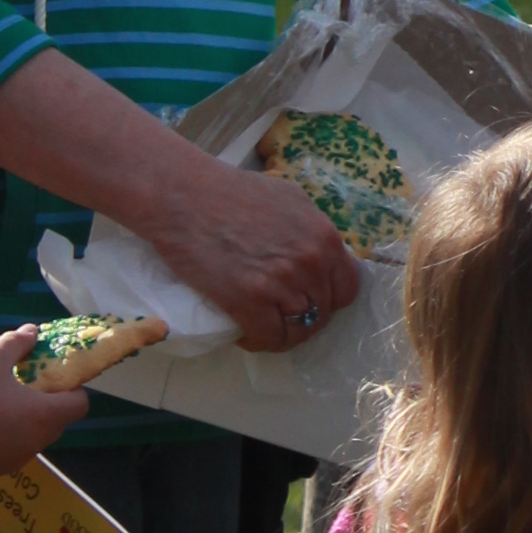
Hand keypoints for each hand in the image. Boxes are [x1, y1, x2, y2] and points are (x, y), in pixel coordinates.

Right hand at [0, 330, 95, 471]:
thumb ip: (18, 344)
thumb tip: (32, 332)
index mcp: (42, 417)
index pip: (79, 406)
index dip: (72, 388)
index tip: (53, 374)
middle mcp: (33, 445)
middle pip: (56, 423)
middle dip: (47, 402)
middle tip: (24, 382)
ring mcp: (11, 462)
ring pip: (31, 438)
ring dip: (25, 421)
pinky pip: (8, 451)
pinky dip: (3, 437)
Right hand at [137, 142, 364, 349]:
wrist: (183, 195)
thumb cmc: (231, 190)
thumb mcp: (288, 200)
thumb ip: (310, 231)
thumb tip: (319, 255)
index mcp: (324, 237)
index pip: (347, 288)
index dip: (330, 298)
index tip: (310, 299)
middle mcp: (310, 262)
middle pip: (323, 312)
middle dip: (305, 317)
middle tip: (280, 314)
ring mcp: (281, 284)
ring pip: (298, 330)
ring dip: (282, 333)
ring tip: (261, 325)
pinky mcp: (249, 302)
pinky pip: (268, 339)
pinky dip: (258, 341)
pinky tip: (245, 333)